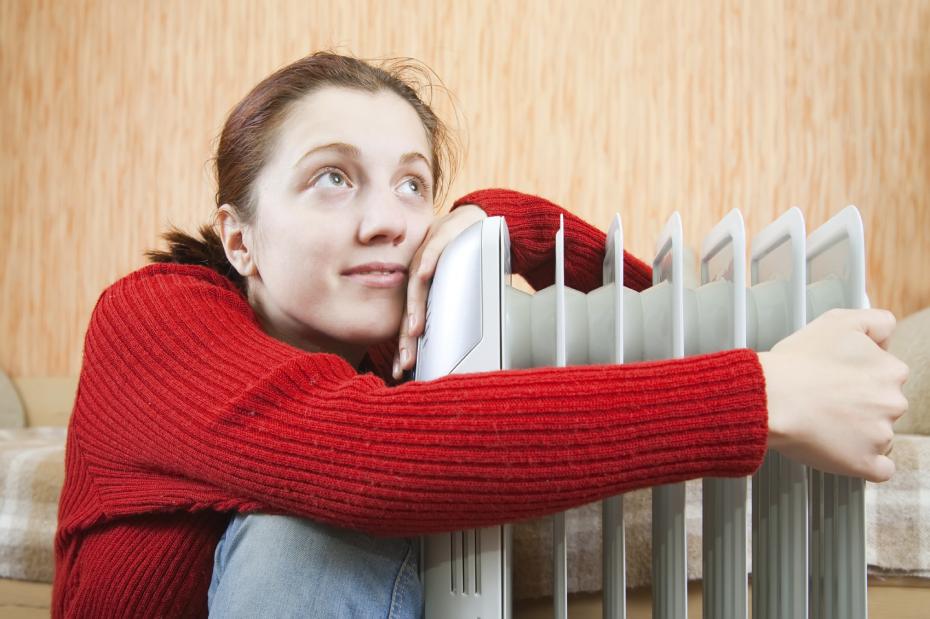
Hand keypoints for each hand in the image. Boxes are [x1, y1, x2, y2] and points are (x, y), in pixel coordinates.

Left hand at [393, 204, 487, 379]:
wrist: (472, 219)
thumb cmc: (462, 254)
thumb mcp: (454, 284)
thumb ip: (448, 309)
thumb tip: (454, 344)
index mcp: (419, 288)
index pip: (409, 320)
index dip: (405, 345)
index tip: (401, 370)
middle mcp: (418, 273)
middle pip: (409, 309)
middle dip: (406, 338)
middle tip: (406, 361)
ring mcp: (427, 254)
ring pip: (417, 284)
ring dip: (415, 306)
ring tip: (414, 329)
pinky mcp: (441, 235)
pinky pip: (432, 250)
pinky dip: (428, 262)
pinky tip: (424, 273)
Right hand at [759, 308, 908, 481]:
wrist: (770, 399)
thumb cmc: (796, 363)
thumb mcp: (838, 321)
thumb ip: (876, 321)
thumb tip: (887, 335)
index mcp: (890, 370)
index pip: (888, 373)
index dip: (860, 373)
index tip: (838, 376)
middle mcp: (893, 402)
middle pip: (885, 404)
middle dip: (860, 402)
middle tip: (826, 398)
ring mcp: (881, 435)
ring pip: (879, 433)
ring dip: (858, 430)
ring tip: (823, 421)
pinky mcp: (865, 463)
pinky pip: (880, 469)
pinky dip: (864, 462)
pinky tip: (844, 450)